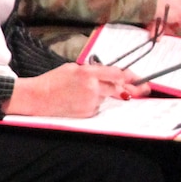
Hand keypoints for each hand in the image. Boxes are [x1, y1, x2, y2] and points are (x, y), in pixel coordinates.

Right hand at [5, 63, 148, 116]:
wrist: (37, 98)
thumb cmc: (51, 81)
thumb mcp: (71, 68)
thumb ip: (92, 70)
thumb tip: (110, 74)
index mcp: (88, 73)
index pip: (117, 74)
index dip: (131, 76)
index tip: (140, 79)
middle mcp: (92, 88)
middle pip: (118, 88)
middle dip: (130, 90)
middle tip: (143, 90)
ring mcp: (90, 102)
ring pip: (106, 98)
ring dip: (102, 95)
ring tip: (80, 93)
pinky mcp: (87, 113)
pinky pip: (97, 107)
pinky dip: (92, 104)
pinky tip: (76, 101)